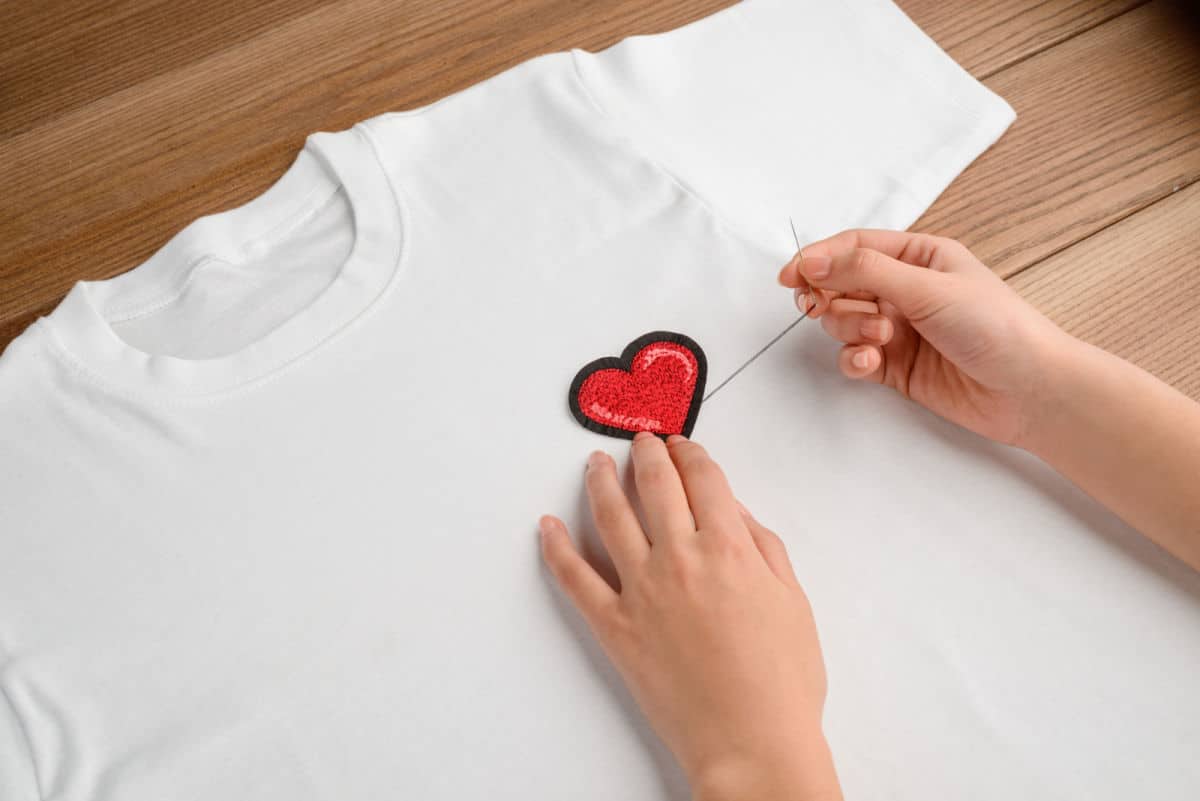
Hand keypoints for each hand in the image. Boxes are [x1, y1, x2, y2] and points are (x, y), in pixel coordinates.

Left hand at [539, 433, 840, 800]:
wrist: (751, 743)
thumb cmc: (782, 682)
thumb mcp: (793, 601)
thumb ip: (765, 548)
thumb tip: (737, 513)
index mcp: (730, 548)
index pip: (704, 479)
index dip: (692, 454)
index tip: (684, 444)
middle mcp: (681, 558)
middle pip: (656, 486)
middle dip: (647, 454)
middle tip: (641, 440)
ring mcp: (642, 590)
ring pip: (610, 517)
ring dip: (600, 482)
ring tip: (595, 463)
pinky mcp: (614, 626)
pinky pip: (575, 577)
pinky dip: (556, 548)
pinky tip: (546, 526)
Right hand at [778, 229, 1076, 446]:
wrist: (1028, 390)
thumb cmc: (995, 327)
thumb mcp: (928, 287)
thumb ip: (864, 271)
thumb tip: (812, 261)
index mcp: (919, 257)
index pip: (854, 247)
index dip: (818, 258)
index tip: (789, 275)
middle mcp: (906, 290)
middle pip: (841, 285)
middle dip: (833, 299)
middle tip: (823, 308)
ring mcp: (899, 329)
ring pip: (843, 322)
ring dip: (850, 329)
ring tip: (880, 339)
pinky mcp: (895, 366)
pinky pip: (854, 357)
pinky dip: (853, 359)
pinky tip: (869, 363)